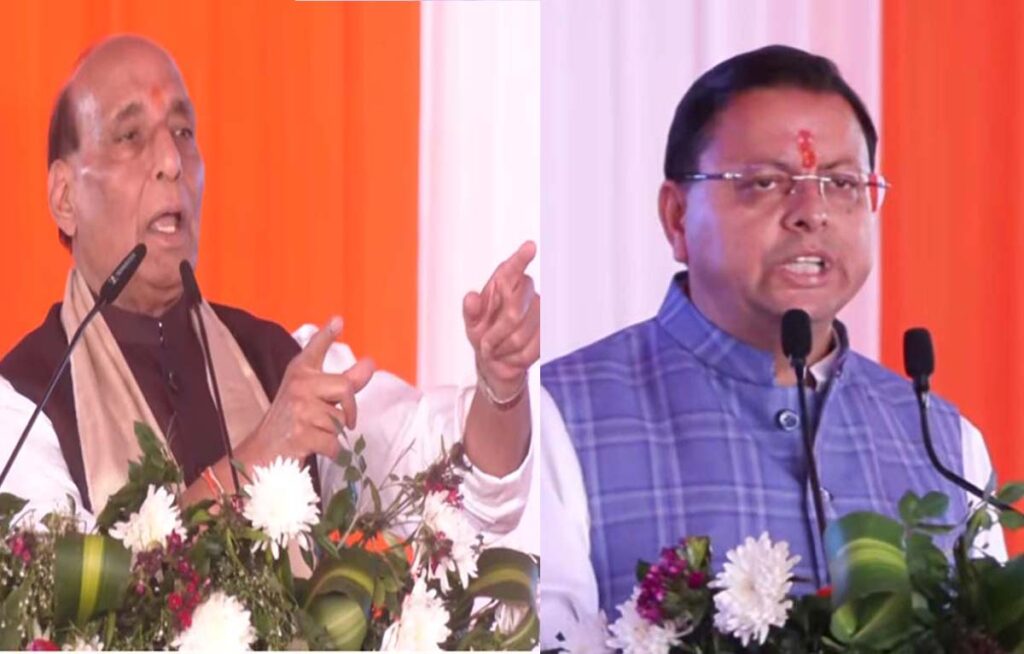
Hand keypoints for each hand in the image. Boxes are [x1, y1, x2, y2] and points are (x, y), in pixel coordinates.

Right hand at [241, 317, 374, 463]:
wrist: (264, 451)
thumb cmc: (293, 420)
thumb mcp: (315, 396)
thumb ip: (344, 381)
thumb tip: (370, 364)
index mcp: (300, 373)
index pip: (315, 350)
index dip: (326, 336)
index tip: (338, 321)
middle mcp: (298, 386)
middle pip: (345, 389)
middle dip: (349, 410)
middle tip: (344, 420)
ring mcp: (298, 410)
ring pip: (340, 421)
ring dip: (334, 433)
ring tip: (315, 433)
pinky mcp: (300, 434)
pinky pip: (334, 443)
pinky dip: (332, 451)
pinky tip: (315, 447)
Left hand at [463, 241, 539, 400]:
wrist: (498, 359)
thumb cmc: (484, 334)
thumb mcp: (472, 322)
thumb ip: (470, 310)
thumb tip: (471, 298)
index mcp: (503, 282)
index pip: (513, 268)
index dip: (522, 258)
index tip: (530, 246)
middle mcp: (524, 292)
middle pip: (514, 313)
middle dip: (496, 333)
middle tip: (486, 343)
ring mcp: (539, 310)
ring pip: (521, 335)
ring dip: (503, 348)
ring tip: (497, 349)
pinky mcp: (547, 331)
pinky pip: (531, 350)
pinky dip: (516, 358)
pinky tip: (511, 355)